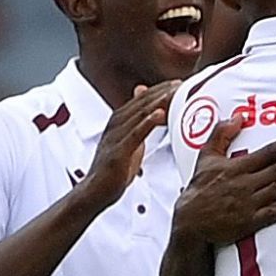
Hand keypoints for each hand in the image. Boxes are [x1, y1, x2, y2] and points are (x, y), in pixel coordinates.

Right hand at [75, 81, 178, 211]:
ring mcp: (116, 138)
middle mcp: (116, 125)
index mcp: (119, 122)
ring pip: (139, 114)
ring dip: (158, 102)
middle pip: (141, 103)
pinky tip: (159, 114)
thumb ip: (138, 126)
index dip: (160, 90)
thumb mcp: (128, 142)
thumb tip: (150, 112)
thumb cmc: (113, 170)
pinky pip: (134, 134)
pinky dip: (147, 122)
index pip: (141, 100)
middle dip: (161, 92)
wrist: (94, 192)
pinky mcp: (118, 152)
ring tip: (174, 93)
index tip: (178, 83)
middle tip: (181, 84)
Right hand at [174, 119, 275, 245]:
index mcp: (237, 167)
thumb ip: (221, 134)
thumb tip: (238, 116)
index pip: (267, 153)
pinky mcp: (249, 222)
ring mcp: (248, 203)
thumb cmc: (200, 188)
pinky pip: (271, 215)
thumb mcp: (206, 157)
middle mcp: (245, 184)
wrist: (189, 221)